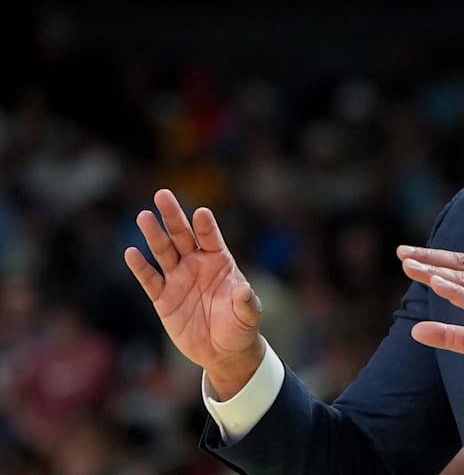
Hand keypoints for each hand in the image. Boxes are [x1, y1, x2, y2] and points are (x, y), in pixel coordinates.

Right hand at [124, 188, 263, 398]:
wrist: (223, 351)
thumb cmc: (241, 326)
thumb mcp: (248, 314)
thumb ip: (246, 301)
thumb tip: (243, 289)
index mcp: (220, 262)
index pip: (212, 238)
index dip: (206, 226)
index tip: (201, 213)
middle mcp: (197, 264)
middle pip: (183, 236)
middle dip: (173, 217)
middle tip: (163, 195)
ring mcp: (179, 279)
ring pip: (164, 251)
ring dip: (154, 234)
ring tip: (144, 216)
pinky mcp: (163, 298)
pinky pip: (150, 280)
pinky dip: (140, 267)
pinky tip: (131, 252)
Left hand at [397, 245, 463, 406]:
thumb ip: (446, 334)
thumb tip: (415, 330)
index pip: (462, 267)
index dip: (435, 259)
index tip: (410, 257)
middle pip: (461, 265)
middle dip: (430, 257)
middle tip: (403, 253)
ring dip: (436, 271)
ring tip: (411, 267)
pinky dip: (455, 291)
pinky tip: (436, 284)